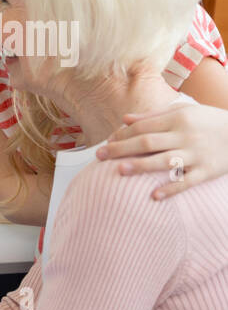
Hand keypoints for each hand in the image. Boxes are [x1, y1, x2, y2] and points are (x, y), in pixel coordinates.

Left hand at [97, 103, 227, 199]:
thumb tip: (125, 119)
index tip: (107, 142)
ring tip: (119, 170)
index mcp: (178, 119)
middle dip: (121, 149)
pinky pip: (187, 182)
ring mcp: (197, 154)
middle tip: (99, 156)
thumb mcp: (185, 112)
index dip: (122, 135)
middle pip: (147, 142)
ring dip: (141, 165)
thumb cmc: (210, 122)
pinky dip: (171, 189)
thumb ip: (154, 116)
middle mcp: (185, 136)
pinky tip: (154, 197)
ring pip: (164, 161)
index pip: (144, 127)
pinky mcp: (208, 171)